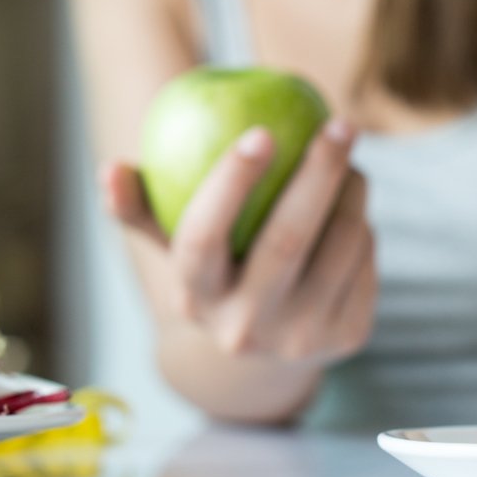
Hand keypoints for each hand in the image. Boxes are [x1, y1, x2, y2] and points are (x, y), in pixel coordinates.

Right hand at [100, 120, 376, 364]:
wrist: (268, 352)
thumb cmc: (217, 272)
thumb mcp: (175, 248)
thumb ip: (141, 208)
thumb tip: (110, 169)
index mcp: (196, 299)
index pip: (204, 237)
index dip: (230, 183)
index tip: (260, 130)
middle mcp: (247, 328)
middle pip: (288, 238)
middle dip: (319, 171)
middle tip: (340, 123)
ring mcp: (302, 337)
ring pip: (342, 243)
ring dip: (354, 190)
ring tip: (349, 161)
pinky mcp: (349, 336)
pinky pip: (367, 258)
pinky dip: (364, 223)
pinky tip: (353, 207)